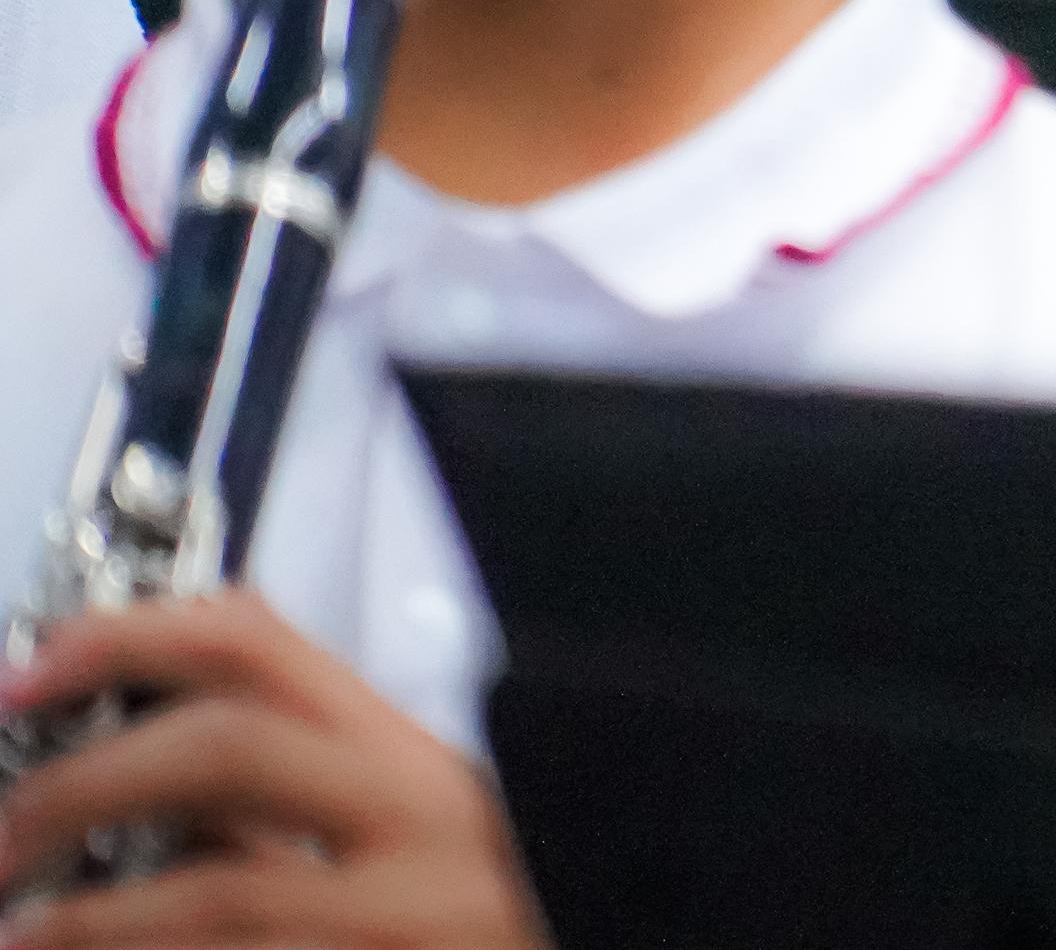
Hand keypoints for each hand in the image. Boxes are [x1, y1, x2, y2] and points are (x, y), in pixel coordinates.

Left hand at [0, 593, 544, 948]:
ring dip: (83, 924)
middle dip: (79, 789)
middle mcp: (419, 827)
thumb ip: (312, 805)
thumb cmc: (498, 925)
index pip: (263, 646)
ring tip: (24, 937)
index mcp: (415, 766)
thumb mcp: (423, 842)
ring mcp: (399, 921)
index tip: (30, 675)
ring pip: (214, 895)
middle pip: (226, 751)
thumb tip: (144, 789)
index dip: (127, 643)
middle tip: (6, 838)